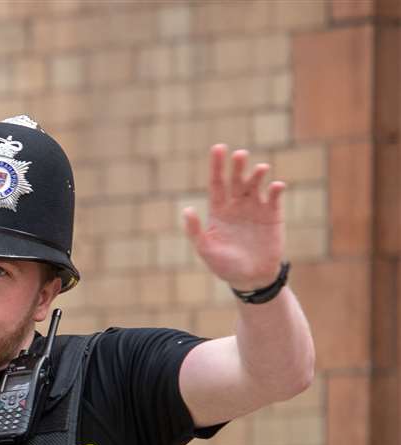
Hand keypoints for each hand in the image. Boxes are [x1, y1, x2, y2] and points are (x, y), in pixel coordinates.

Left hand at [181, 144, 285, 292]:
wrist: (250, 278)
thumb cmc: (224, 265)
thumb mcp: (206, 249)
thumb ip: (195, 231)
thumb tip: (187, 209)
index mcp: (218, 210)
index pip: (217, 183)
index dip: (216, 166)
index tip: (218, 148)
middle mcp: (237, 205)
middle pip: (236, 180)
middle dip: (237, 166)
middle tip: (239, 155)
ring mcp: (256, 208)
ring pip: (256, 185)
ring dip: (257, 175)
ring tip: (259, 168)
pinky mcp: (273, 215)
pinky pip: (274, 198)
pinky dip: (276, 190)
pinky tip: (275, 186)